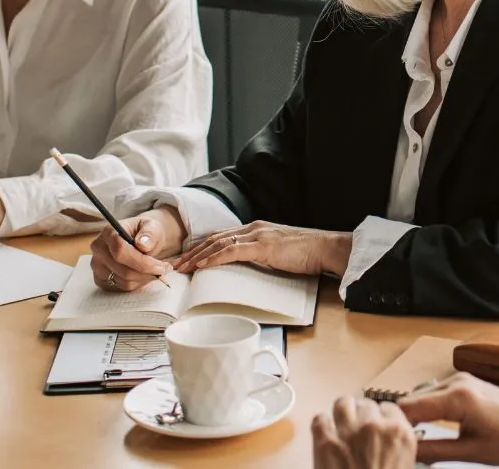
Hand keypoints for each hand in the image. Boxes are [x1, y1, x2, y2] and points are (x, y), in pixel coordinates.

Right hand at [90, 207, 183, 292]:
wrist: (139, 239)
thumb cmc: (145, 232)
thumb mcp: (153, 227)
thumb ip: (150, 233)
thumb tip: (143, 245)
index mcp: (108, 232)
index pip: (120, 251)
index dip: (141, 262)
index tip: (160, 266)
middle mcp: (98, 248)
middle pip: (123, 269)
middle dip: (147, 272)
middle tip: (164, 269)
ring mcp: (97, 265)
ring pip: (124, 281)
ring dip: (144, 279)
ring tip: (157, 270)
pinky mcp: (100, 278)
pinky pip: (121, 288)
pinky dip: (138, 283)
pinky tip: (145, 274)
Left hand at [171, 220, 350, 276]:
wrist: (325, 249)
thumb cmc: (305, 255)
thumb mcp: (277, 254)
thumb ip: (260, 257)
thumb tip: (245, 270)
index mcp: (255, 229)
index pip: (220, 237)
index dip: (200, 248)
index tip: (184, 260)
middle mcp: (252, 228)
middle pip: (213, 239)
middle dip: (190, 252)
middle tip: (173, 265)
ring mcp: (257, 235)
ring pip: (218, 244)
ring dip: (196, 256)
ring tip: (180, 268)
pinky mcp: (263, 246)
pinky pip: (231, 252)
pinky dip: (213, 258)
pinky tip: (201, 266)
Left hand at [312, 397, 415, 468]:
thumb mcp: (403, 465)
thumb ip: (396, 446)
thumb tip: (387, 439)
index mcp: (399, 433)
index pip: (389, 408)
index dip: (380, 416)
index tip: (377, 421)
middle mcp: (375, 426)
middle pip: (366, 404)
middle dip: (361, 415)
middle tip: (357, 427)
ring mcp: (349, 431)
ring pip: (342, 403)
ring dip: (342, 412)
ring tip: (340, 422)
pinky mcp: (325, 440)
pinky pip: (320, 418)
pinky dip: (322, 425)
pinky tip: (325, 434)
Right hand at [402, 373, 498, 464]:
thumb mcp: (472, 452)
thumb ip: (435, 451)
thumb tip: (407, 452)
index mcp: (457, 397)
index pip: (408, 408)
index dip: (394, 425)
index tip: (386, 441)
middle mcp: (456, 381)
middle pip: (411, 400)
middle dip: (401, 421)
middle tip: (397, 444)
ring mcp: (460, 379)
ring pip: (421, 397)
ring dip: (414, 416)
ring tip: (411, 439)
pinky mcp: (465, 382)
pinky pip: (435, 394)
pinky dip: (427, 409)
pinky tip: (428, 427)